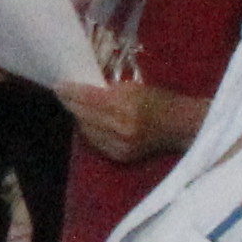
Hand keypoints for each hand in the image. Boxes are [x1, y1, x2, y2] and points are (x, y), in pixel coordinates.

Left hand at [58, 75, 201, 163]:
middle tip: (62, 93)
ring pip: (87, 131)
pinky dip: (90, 131)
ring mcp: (119, 146)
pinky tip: (87, 122)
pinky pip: (96, 143)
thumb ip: (108, 90)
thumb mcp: (134, 87)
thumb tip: (82, 90)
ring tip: (73, 105)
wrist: (183, 127)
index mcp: (124, 107)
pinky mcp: (121, 157)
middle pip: (84, 116)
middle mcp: (119, 129)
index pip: (87, 99)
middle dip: (71, 103)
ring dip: (79, 118)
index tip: (59, 85)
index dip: (71, 92)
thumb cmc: (160, 101)